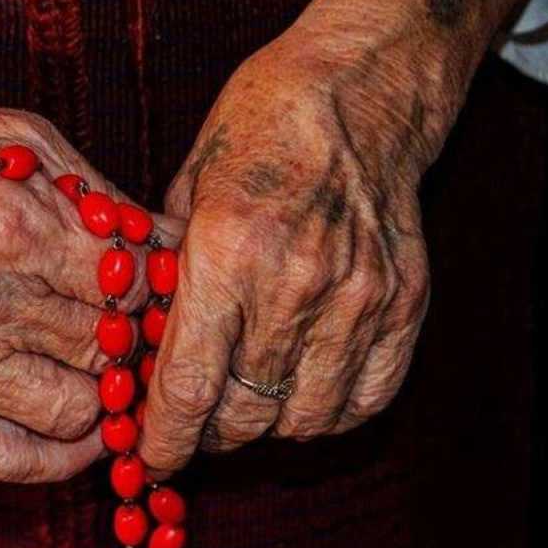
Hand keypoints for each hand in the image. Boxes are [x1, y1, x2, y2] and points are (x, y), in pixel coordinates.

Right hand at [0, 17, 179, 482]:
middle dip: (141, 334)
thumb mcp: (26, 138)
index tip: (163, 278)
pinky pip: (3, 456)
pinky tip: (89, 429)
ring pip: (74, 410)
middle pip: (107, 347)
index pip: (128, 286)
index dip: (160, 284)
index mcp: (13, 230)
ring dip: (111, 391)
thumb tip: (173, 249)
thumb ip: (104, 199)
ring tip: (121, 361)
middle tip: (150, 318)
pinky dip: (58, 458)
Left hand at [139, 0, 547, 474]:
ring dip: (267, 428)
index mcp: (228, 251)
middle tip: (194, 423)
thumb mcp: (187, 185)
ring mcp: (358, 298)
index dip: (165, 437)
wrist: (359, 91)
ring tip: (246, 406)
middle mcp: (295, 284)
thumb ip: (169, 271)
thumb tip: (142, 342)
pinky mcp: (404, 304)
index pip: (190, 385)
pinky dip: (329, 413)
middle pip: (245, 414)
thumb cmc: (260, 126)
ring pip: (304, 419)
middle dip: (208, 434)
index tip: (152, 456)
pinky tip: (302, 392)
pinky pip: (366, 398)